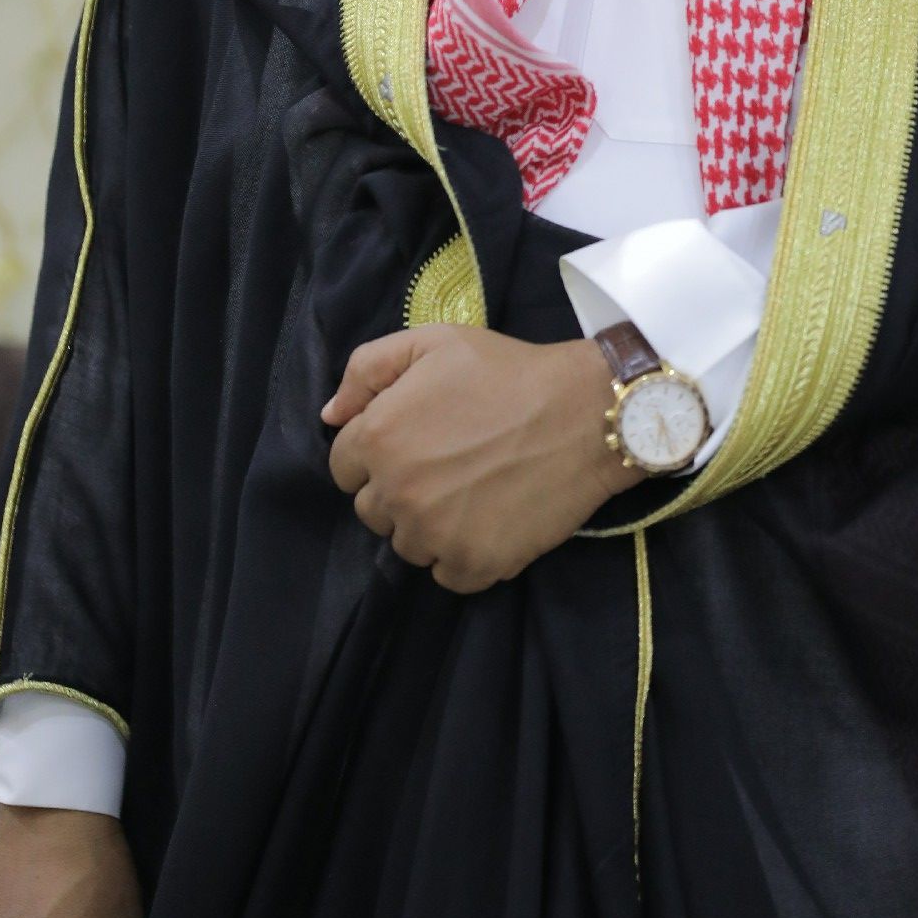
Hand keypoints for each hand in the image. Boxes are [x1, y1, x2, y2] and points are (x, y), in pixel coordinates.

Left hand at [321, 326, 646, 591]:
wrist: (586, 414)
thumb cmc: (507, 371)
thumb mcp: (432, 342)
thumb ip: (366, 370)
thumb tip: (330, 415)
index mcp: (377, 439)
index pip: (344, 467)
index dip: (378, 452)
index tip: (415, 441)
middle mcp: (396, 494)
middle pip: (372, 511)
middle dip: (399, 490)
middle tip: (447, 465)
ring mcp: (435, 535)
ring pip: (408, 546)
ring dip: (429, 526)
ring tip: (472, 492)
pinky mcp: (475, 564)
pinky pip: (447, 575)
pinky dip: (462, 555)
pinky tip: (489, 520)